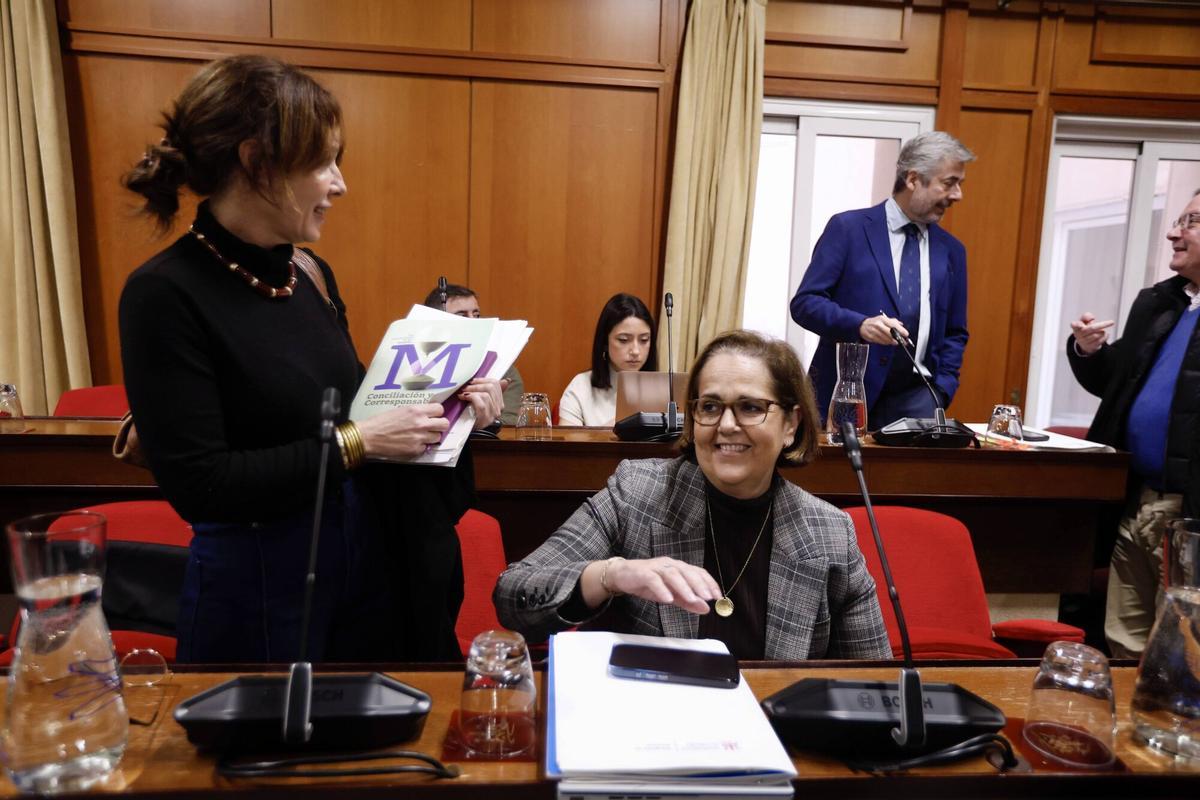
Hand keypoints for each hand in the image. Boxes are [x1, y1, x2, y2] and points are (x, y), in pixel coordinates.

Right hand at [355, 403, 448, 458]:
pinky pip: (426, 448)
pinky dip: (420, 446)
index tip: (433, 415)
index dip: (437, 413)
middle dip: (439, 425)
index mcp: (416, 410)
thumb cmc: (380, 422)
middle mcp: (421, 423)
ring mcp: (420, 438)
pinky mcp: (416, 450)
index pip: (440, 409)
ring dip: (431, 437)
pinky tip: (410, 443)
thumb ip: (416, 412)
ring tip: (420, 436)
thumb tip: (426, 414)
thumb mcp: (400, 410)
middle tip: (432, 427)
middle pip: (444, 424)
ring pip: (437, 437)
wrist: (369, 437)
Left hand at [459, 378, 505, 430]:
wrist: (468, 432)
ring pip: (486, 395)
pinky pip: (481, 404)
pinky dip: (472, 398)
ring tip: (463, 393)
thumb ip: (490, 392)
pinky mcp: (485, 419)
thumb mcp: (482, 402)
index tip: (472, 381)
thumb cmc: (472, 417)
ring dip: (472, 391)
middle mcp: (498, 408)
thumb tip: (506, 381)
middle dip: (476, 385)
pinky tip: (464, 397)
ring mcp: (492, 414)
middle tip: (465, 387)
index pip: (496, 384)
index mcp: (499, 402)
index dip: (483, 380)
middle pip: (491, 387)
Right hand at [593, 557, 721, 614]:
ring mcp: (656, 567)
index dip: (709, 582)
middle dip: (698, 584)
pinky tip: (667, 599)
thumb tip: (706, 608)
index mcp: (678, 568)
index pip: (698, 572)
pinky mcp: (642, 573)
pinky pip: (653, 580)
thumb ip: (687, 601)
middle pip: (687, 571)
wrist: (621, 576)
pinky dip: (661, 589)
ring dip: (683, 587)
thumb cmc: (647, 583)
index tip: (717, 596)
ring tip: (691, 599)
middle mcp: (669, 564)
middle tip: (707, 597)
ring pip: (672, 574)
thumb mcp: (670, 595)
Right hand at [860, 313, 907, 345]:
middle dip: (897, 338)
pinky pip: (881, 342)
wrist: (862, 325)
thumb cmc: (874, 322)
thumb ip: (893, 321)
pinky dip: (886, 343)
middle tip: (902, 341)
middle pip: (890, 333)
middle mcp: (878, 325)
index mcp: (882, 319)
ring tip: (896, 342)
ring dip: (892, 342)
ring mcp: (874, 332)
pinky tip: (888, 342)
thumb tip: (901, 325)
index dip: (901, 330)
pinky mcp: (871, 337)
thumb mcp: (884, 318)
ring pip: (886, 339)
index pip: (893, 325)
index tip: (906, 334)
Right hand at [1069, 313, 1113, 355]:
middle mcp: (1079, 335)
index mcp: (1076, 327)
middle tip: (1112, 322)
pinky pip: (1101, 340)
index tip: (1076, 324)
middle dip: (1103, 325)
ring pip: (1098, 334)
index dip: (1075, 324)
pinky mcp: (1090, 346)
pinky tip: (1104, 335)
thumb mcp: (1084, 321)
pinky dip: (1105, 336)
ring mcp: (1084, 341)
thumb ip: (1086, 316)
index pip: (1074, 325)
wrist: (1085, 343)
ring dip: (1102, 331)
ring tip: (1101, 331)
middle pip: (1092, 328)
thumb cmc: (1085, 329)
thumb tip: (1090, 318)